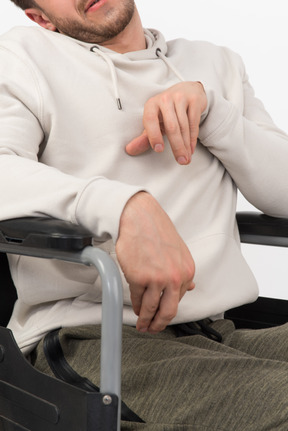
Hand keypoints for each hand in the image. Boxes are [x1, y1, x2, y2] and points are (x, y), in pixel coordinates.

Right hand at [116, 192, 194, 333]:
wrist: (139, 216)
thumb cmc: (156, 230)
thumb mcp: (178, 251)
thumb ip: (183, 272)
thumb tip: (188, 289)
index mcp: (187, 271)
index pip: (179, 300)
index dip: (169, 311)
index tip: (163, 317)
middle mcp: (175, 277)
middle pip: (168, 311)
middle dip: (160, 324)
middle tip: (153, 329)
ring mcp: (157, 279)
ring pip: (151, 309)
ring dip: (145, 320)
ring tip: (142, 324)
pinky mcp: (139, 278)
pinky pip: (137, 299)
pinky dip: (135, 306)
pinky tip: (135, 308)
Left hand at [126, 82, 206, 164]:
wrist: (187, 90)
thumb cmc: (167, 110)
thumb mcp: (155, 122)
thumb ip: (144, 138)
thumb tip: (129, 150)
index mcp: (152, 104)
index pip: (150, 120)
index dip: (153, 135)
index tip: (158, 149)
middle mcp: (165, 99)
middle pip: (171, 126)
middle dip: (177, 146)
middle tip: (181, 161)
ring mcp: (180, 98)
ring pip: (184, 126)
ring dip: (186, 145)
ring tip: (186, 158)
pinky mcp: (194, 100)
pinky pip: (194, 122)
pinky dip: (193, 138)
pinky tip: (191, 148)